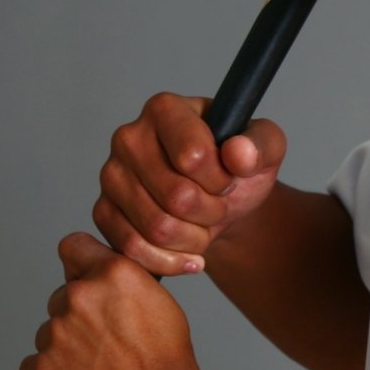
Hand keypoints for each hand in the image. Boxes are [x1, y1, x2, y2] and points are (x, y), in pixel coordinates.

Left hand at [19, 232, 209, 369]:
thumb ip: (129, 286)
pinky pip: (34, 365)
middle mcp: (79, 296)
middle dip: (77, 316)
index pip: (73, 246)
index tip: (83, 278)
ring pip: (50, 333)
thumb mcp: (162, 307)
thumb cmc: (168, 369)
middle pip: (63, 297)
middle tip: (104, 344)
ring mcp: (54, 333)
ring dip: (65, 348)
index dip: (79, 264)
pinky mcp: (38, 369)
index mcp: (114, 274)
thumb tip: (110, 283)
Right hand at [93, 93, 286, 275]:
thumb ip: (262, 144)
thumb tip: (239, 152)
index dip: (220, 180)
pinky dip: (169, 260)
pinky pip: (132, 249)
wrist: (219, 202)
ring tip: (206, 226)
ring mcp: (111, 175)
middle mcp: (129, 137)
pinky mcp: (103, 211)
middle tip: (220, 207)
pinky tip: (190, 254)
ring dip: (193, 238)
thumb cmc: (237, 168)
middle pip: (175, 196)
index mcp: (166, 109)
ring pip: (156, 226)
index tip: (228, 179)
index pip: (193, 156)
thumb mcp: (266, 149)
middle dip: (211, 212)